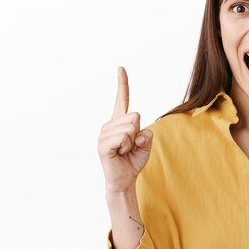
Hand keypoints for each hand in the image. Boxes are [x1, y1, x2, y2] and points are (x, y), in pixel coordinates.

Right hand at [97, 67, 152, 194]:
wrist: (124, 180)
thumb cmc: (133, 160)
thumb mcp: (145, 143)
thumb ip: (146, 133)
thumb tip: (137, 132)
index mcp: (119, 121)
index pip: (122, 99)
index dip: (122, 84)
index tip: (121, 68)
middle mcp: (109, 124)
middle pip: (135, 116)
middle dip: (138, 133)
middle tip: (129, 147)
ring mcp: (103, 134)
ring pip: (130, 127)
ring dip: (132, 142)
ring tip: (124, 151)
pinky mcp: (102, 145)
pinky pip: (123, 138)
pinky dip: (127, 147)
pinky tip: (119, 154)